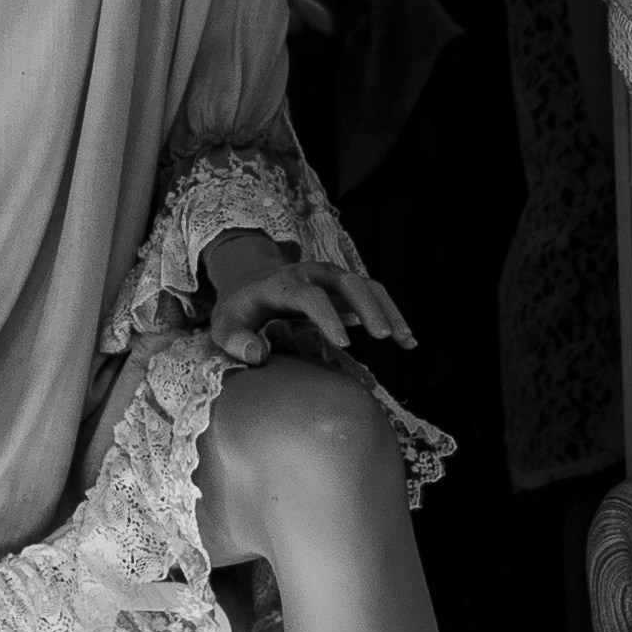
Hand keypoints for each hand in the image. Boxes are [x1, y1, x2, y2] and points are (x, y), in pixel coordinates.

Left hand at [204, 248, 408, 366]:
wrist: (248, 282)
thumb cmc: (239, 311)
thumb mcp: (225, 326)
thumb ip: (235, 341)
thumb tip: (257, 356)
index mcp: (280, 284)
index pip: (308, 295)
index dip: (327, 316)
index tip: (345, 344)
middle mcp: (310, 274)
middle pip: (346, 282)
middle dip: (367, 306)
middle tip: (383, 336)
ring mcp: (330, 276)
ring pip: (366, 285)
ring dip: (387, 310)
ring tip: (405, 341)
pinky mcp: (344, 285)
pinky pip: (373, 293)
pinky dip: (391, 312)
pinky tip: (406, 338)